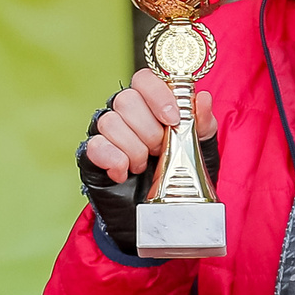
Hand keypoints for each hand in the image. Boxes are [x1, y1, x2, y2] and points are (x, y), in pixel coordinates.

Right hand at [77, 69, 219, 255]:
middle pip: (125, 100)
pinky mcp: (92, 155)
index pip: (144, 79)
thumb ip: (202, 124)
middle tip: (160, 150)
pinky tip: (124, 174)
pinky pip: (95, 146)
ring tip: (144, 166)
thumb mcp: (199, 150)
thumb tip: (202, 97)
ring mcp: (106, 133)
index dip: (158, 95)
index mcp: (150, 103)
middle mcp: (125, 112)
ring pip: (110, 122)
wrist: (161, 215)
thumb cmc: (179, 176)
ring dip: (134, 149)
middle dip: (149, 130)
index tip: (174, 120)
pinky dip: (115, 162)